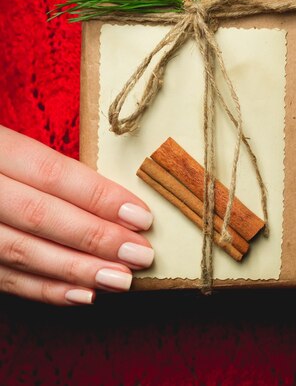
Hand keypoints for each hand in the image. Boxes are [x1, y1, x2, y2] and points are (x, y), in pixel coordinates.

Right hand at [0, 125, 153, 304]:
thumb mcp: (7, 142)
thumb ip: (45, 165)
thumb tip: (110, 199)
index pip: (53, 174)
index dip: (99, 197)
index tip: (141, 216)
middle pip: (42, 216)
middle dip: (96, 238)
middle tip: (141, 255)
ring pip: (23, 252)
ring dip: (76, 270)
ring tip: (120, 280)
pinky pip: (3, 279)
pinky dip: (44, 290)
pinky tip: (81, 295)